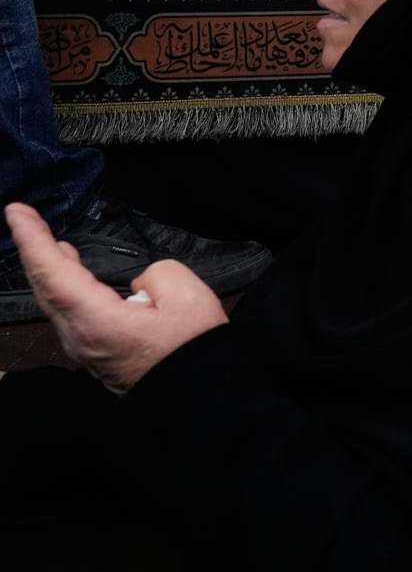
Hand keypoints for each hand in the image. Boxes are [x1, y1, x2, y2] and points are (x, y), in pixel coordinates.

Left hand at [5, 203, 226, 393]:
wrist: (197, 395)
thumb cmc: (191, 351)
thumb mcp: (186, 296)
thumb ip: (157, 272)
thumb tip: (139, 283)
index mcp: (95, 320)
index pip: (52, 272)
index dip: (32, 239)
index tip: (17, 212)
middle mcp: (80, 336)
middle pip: (45, 287)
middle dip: (31, 249)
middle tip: (22, 218)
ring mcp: (85, 347)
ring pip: (54, 300)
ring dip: (48, 268)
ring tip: (47, 243)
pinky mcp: (97, 352)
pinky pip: (69, 312)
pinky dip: (62, 286)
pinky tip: (71, 277)